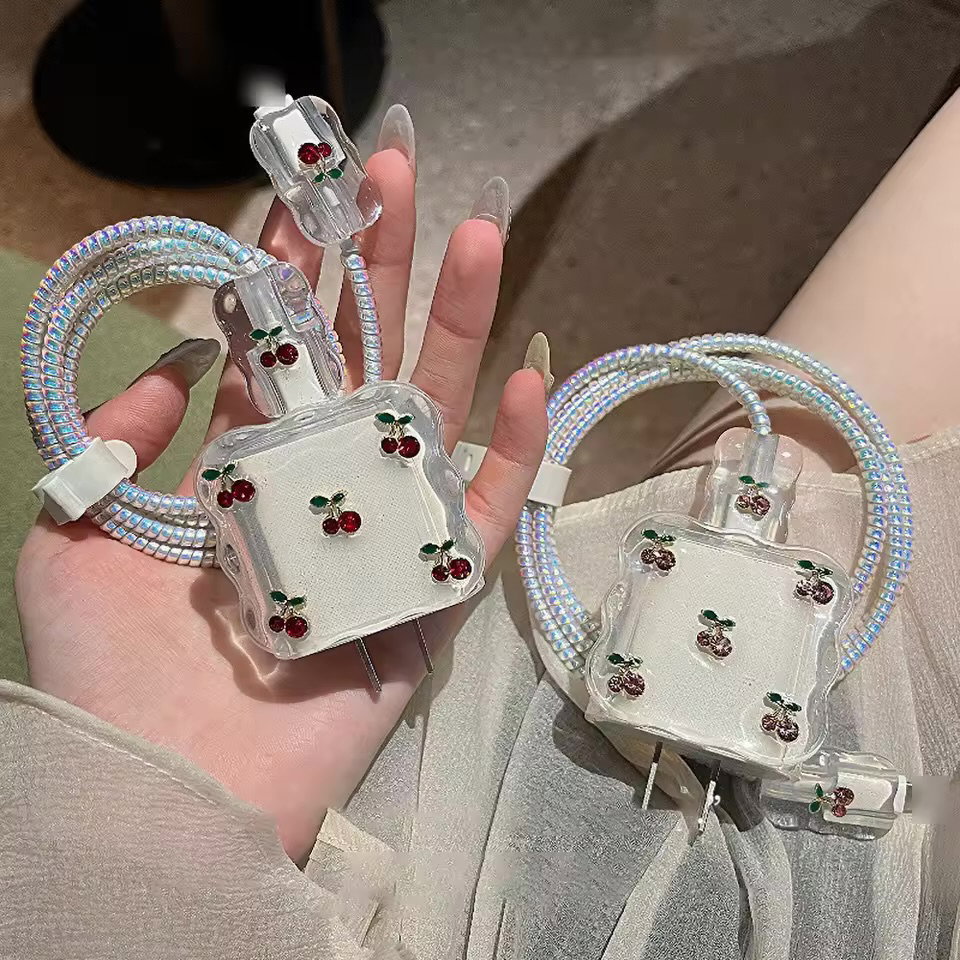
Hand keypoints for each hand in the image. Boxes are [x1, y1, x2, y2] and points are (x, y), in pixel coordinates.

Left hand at [16, 144, 547, 858]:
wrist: (174, 791)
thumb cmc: (115, 673)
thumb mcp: (75, 540)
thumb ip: (112, 444)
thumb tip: (175, 364)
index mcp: (244, 468)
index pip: (280, 349)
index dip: (292, 271)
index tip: (306, 193)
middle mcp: (322, 485)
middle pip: (363, 358)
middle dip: (379, 266)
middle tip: (398, 174)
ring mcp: (386, 532)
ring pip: (434, 414)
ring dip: (460, 326)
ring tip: (479, 234)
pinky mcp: (435, 591)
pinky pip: (486, 513)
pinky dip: (513, 451)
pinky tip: (526, 376)